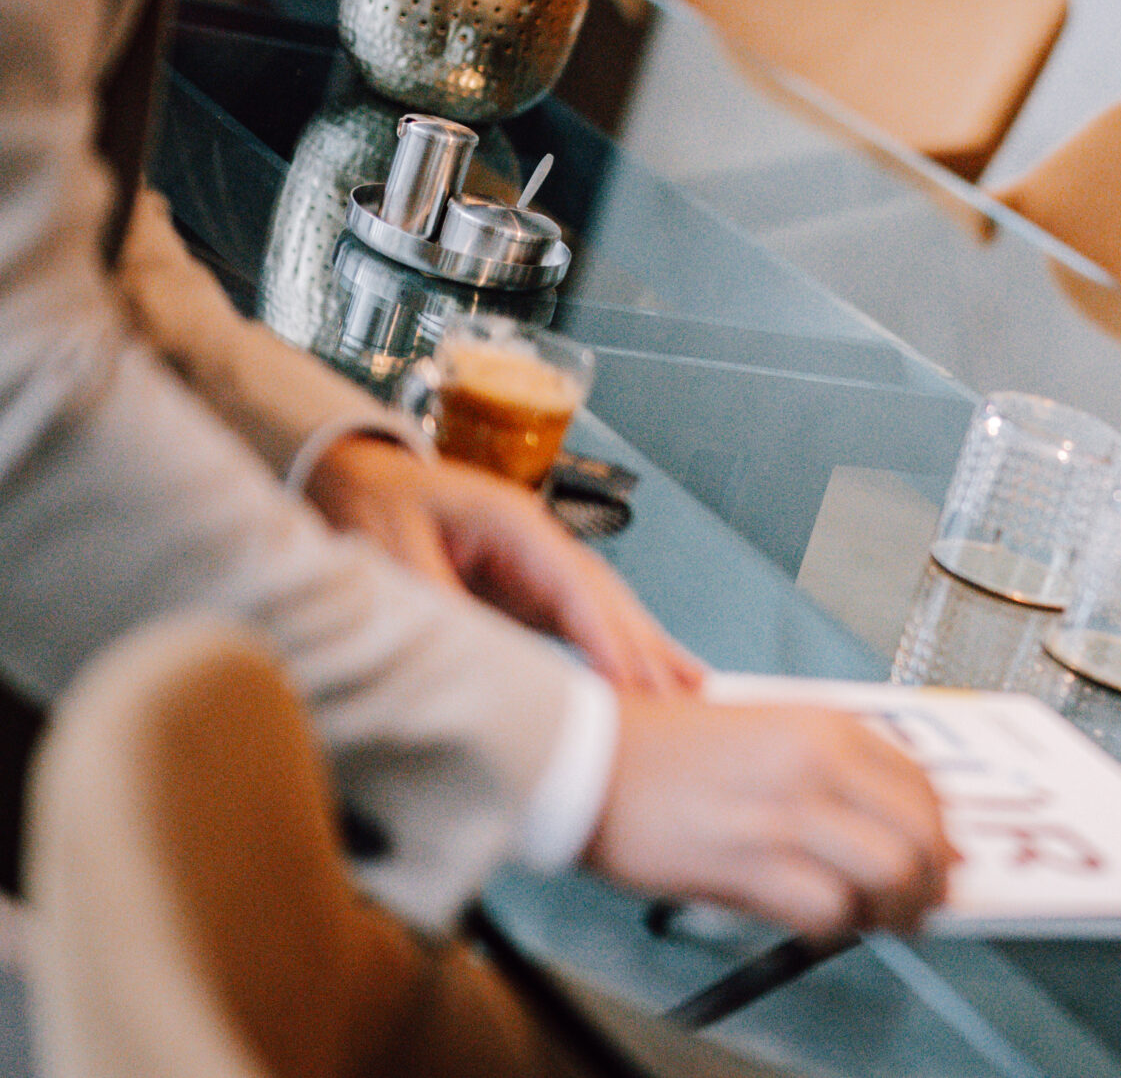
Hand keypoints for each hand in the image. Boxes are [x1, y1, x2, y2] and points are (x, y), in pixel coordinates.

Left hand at [303, 434, 703, 695]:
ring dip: (648, 651)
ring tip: (694, 693)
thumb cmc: (377, 506)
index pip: (574, 586)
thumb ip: (434, 599)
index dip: (604, 635)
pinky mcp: (532, 590)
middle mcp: (543, 542)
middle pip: (608, 598)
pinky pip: (587, 622)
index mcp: (516, 524)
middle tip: (684, 703)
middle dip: (646, 650)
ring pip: (609, 610)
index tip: (629, 682)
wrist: (364, 479)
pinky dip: (621, 649)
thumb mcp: (392, 551)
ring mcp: (543, 565)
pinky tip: (652, 676)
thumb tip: (466, 655)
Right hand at [585, 694, 957, 935]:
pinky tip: (821, 926)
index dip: (939, 833)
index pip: (921, 784)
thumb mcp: (766, 731)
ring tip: (878, 922)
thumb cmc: (665, 751)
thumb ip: (828, 770)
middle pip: (921, 833)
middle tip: (921, 906)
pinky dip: (835, 929)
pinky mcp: (750, 862)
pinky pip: (828, 910)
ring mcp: (786, 812)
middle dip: (930, 881)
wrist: (588, 760)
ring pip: (890, 873)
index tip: (938, 860)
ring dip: (893, 909)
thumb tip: (882, 825)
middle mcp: (817, 763)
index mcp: (825, 726)